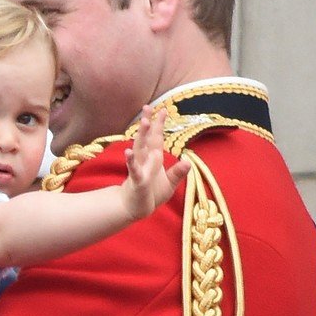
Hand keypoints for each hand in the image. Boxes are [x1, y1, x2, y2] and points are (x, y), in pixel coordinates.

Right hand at [121, 105, 191, 219]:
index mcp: (154, 159)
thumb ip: (178, 172)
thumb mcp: (170, 183)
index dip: (159, 124)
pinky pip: (134, 169)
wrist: (137, 209)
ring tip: (143, 122)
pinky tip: (128, 152)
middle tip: (147, 107)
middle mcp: (145, 160)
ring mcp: (139, 169)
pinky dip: (131, 161)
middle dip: (147, 123)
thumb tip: (188, 161)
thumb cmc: (152, 194)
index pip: (156, 138)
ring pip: (140, 149)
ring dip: (142, 136)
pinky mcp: (137, 181)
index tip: (162, 109)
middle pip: (146, 138)